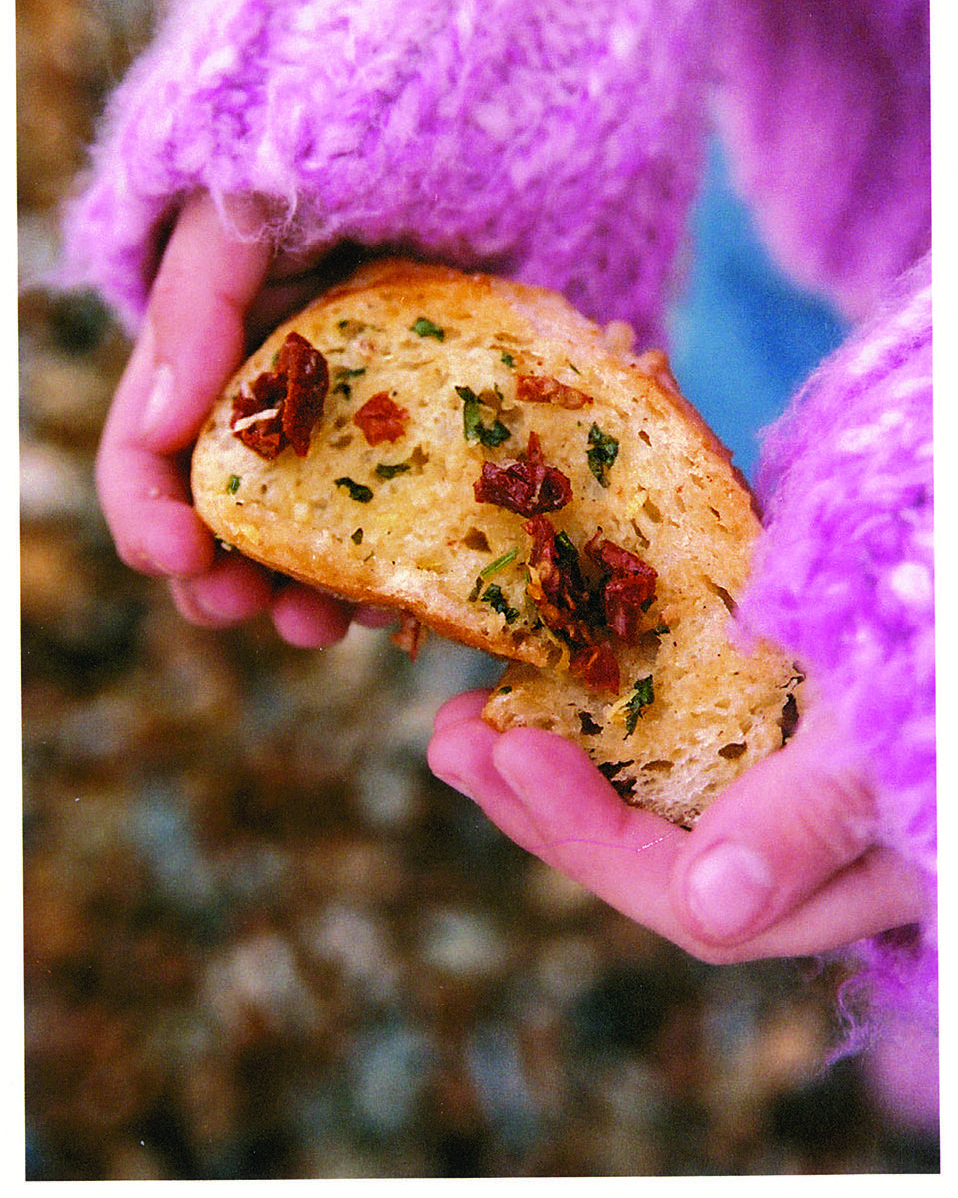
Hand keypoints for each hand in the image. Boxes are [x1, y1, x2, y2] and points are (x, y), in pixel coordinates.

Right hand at [96, 191, 379, 643]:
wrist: (448, 139)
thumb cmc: (321, 161)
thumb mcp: (241, 212)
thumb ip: (194, 305)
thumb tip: (159, 429)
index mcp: (202, 367)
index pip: (142, 460)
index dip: (146, 519)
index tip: (177, 555)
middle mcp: (267, 414)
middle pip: (222, 524)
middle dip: (224, 582)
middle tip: (255, 609)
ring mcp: (344, 434)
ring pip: (306, 545)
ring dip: (305, 598)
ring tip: (329, 624)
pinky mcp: (417, 442)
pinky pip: (394, 527)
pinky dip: (387, 569)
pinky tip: (403, 593)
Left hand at [429, 692, 927, 962]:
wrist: (952, 575)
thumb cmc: (940, 658)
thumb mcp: (887, 739)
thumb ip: (810, 821)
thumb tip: (711, 912)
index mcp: (833, 878)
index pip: (685, 895)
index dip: (585, 832)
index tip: (508, 749)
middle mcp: (794, 849)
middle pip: (644, 857)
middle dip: (538, 806)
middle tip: (450, 741)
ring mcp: (775, 785)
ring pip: (646, 799)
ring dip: (552, 758)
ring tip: (465, 716)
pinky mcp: (762, 720)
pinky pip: (669, 736)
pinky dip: (603, 711)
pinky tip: (548, 674)